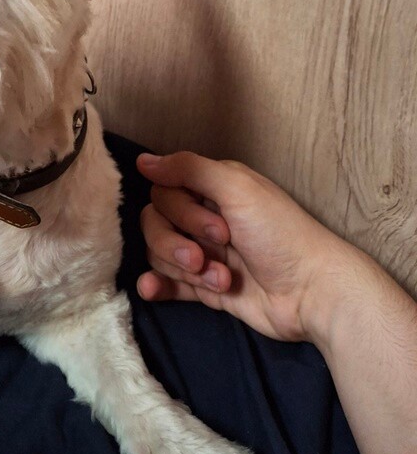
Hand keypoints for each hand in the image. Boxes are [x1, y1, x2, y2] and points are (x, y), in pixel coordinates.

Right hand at [137, 151, 354, 344]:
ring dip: (184, 269)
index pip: (163, 192)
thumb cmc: (279, 234)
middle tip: (207, 258)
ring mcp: (202, 253)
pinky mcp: (203, 288)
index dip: (181, 212)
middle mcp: (203, 217)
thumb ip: (188, 169)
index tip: (219, 228)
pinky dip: (156, 285)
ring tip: (221, 280)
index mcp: (212, 189)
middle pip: (154, 223)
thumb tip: (141, 160)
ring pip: (159, 253)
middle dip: (175, 244)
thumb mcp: (237, 189)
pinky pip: (165, 282)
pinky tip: (151, 289)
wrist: (311, 294)